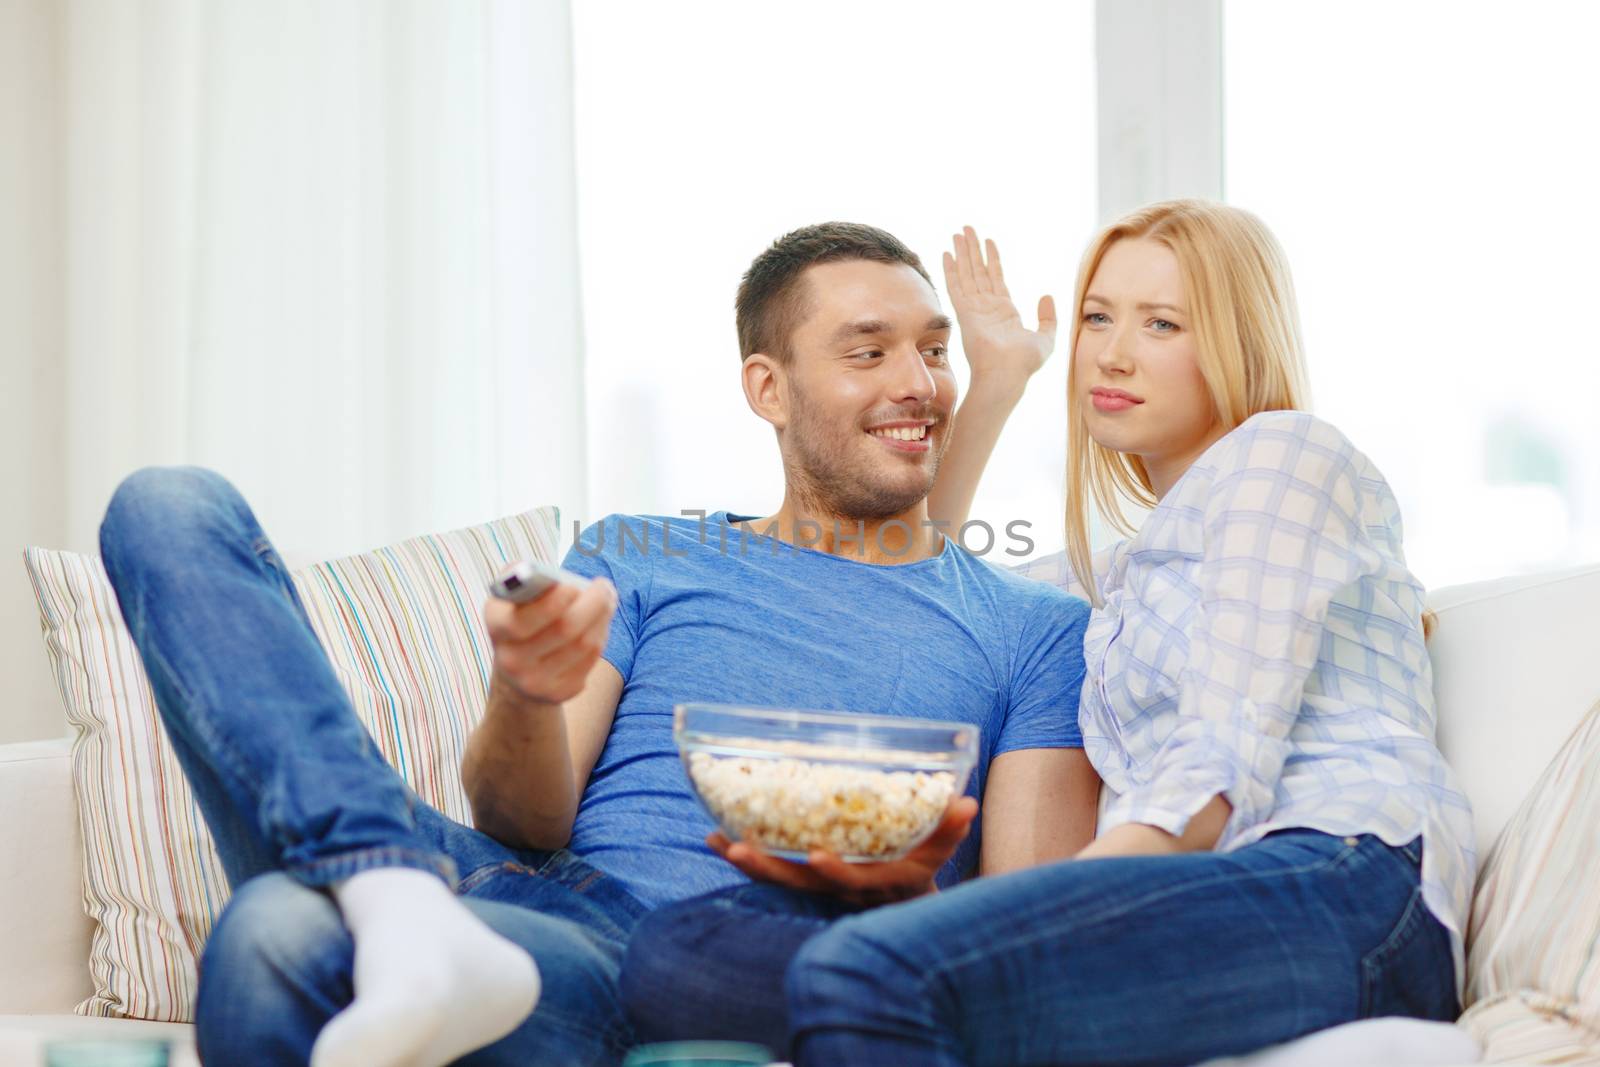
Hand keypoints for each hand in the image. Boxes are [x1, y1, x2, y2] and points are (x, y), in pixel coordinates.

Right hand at [485, 577, 615, 704]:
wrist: (518, 670)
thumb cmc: (524, 618)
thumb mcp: (516, 598)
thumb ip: (531, 581)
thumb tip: (570, 584)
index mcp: (496, 627)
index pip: (522, 620)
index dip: (552, 603)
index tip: (572, 587)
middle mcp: (511, 659)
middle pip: (564, 629)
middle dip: (592, 604)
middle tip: (604, 586)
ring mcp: (533, 681)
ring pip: (583, 644)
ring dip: (602, 618)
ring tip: (607, 601)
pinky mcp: (556, 693)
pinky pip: (590, 661)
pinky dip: (600, 637)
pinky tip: (600, 625)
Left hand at [707, 796, 978, 906]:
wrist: (900, 906)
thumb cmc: (921, 871)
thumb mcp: (938, 852)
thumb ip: (949, 829)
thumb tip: (965, 803)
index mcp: (874, 884)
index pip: (852, 883)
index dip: (835, 871)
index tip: (818, 855)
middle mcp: (839, 893)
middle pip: (800, 885)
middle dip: (768, 869)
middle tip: (737, 849)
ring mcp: (817, 890)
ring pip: (779, 881)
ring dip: (748, 863)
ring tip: (717, 841)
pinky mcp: (801, 882)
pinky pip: (768, 872)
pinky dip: (743, 857)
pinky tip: (714, 837)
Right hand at [942, 226, 1057, 389]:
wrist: (1007, 375)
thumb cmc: (1024, 364)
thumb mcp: (1046, 338)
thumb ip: (1048, 317)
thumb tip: (1046, 296)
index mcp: (1004, 312)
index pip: (996, 279)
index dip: (992, 259)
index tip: (988, 241)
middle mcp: (986, 308)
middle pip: (978, 271)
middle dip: (973, 250)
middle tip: (966, 229)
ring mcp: (974, 309)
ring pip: (967, 273)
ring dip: (963, 252)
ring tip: (958, 233)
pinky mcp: (965, 313)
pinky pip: (956, 286)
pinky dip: (951, 269)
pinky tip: (947, 253)